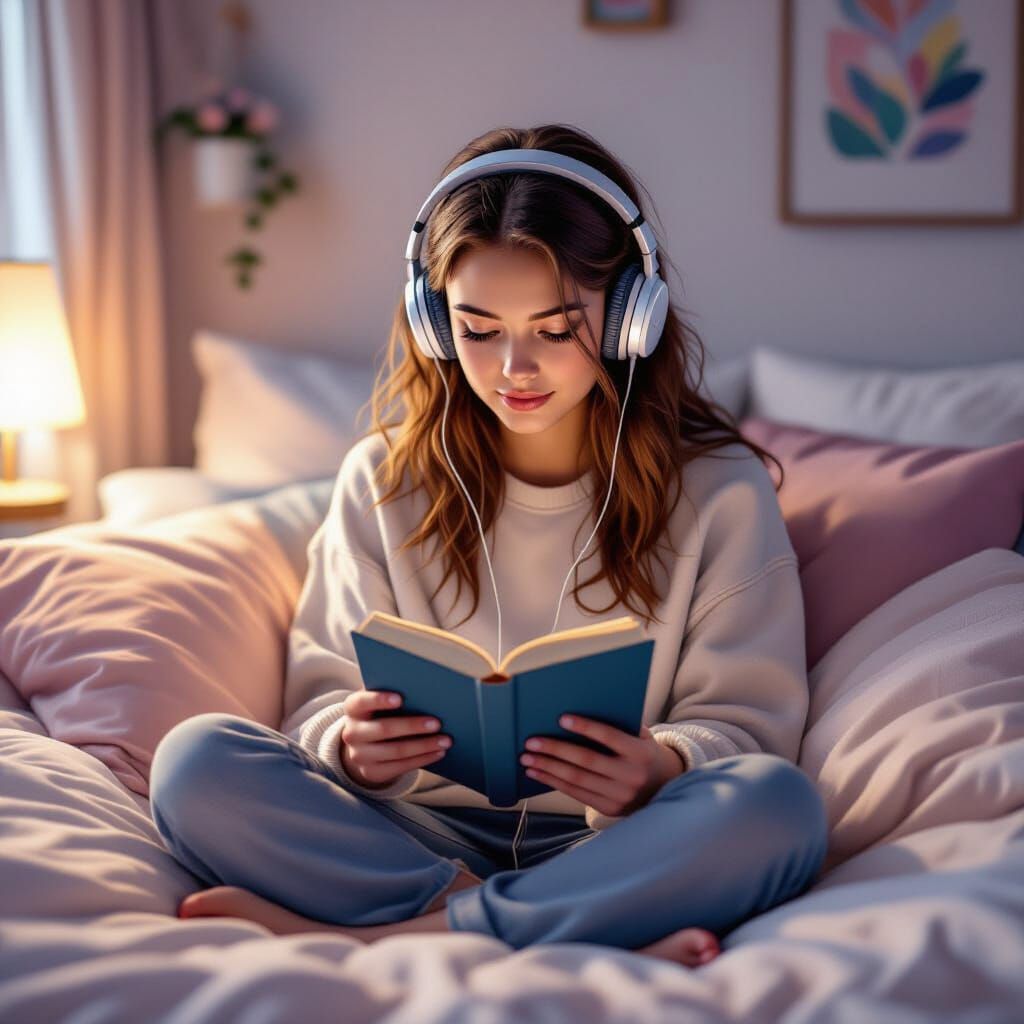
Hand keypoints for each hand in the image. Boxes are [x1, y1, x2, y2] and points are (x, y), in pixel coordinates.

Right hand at [340, 690, 451, 788]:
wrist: (365, 744)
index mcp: (353, 708)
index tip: (401, 698)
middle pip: (384, 729)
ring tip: (445, 740)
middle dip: (413, 726)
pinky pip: (400, 767)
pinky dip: (422, 759)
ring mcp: (359, 756)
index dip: (379, 700)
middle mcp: (351, 733)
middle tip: (438, 723)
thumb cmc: (381, 713)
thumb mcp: (380, 702)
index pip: (362, 702)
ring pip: (396, 751)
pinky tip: (438, 753)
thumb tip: (424, 688)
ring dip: (424, 746)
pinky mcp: (371, 773)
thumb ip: (394, 691)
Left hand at [520, 716, 684, 817]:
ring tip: (527, 758)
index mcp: (640, 753)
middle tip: (531, 742)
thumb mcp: (640, 736)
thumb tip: (579, 710)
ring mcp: (620, 796)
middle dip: (555, 750)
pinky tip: (538, 773)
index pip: (609, 737)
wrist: (664, 787)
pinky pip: (576, 794)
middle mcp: (631, 776)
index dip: (586, 727)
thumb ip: (617, 725)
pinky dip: (554, 782)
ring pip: (577, 779)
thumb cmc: (642, 751)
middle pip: (586, 760)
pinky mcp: (609, 809)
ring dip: (548, 768)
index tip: (561, 718)